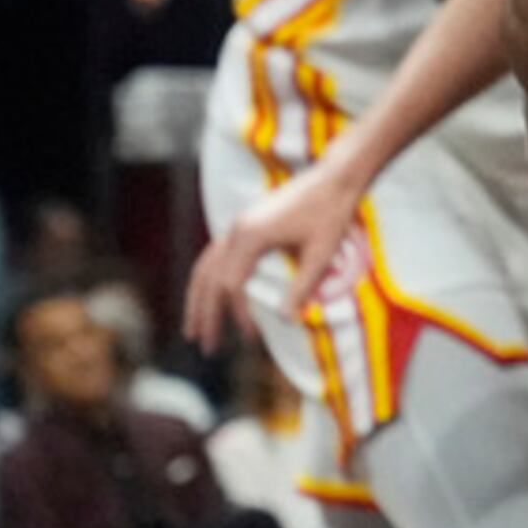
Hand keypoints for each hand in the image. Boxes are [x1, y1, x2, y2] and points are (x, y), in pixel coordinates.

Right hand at [185, 158, 371, 351]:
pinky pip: (215, 256)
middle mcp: (236, 229)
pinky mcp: (243, 224)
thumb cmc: (331, 214)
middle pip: (209, 279)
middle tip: (205, 348)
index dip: (239, 315)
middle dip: (206, 315)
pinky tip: (208, 298)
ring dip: (197, 300)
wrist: (334, 178)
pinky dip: (207, 280)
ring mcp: (237, 225)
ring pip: (204, 267)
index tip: (253, 339)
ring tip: (192, 330)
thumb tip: (286, 321)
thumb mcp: (321, 254)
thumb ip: (302, 288)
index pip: (232, 285)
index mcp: (250, 236)